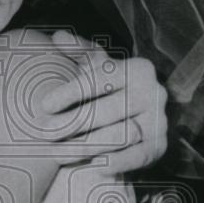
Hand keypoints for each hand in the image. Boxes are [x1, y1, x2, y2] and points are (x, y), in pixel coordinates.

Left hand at [28, 30, 167, 172]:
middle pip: (106, 111)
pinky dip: (117, 162)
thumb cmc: (111, 87)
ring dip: (85, 147)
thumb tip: (57, 36)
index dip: (70, 92)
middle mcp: (152, 92)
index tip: (44, 105)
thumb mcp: (99, 66)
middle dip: (71, 124)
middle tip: (44, 134)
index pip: (100, 80)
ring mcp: (159, 120)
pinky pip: (138, 156)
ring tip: (57, 155)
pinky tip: (93, 166)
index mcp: (137, 69)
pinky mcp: (160, 145)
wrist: (143, 115)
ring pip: (118, 135)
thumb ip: (78, 50)